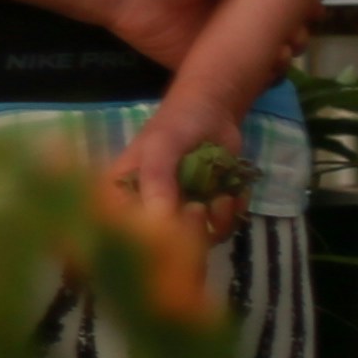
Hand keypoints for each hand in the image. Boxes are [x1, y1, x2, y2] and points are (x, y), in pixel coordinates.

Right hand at [103, 87, 255, 230]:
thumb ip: (157, 179)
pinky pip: (221, 229)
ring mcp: (179, 214)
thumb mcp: (161, 147)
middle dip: (189, 232)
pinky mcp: (208, 213)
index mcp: (123, 196)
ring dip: (217, 222)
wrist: (212, 110)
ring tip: (223, 198)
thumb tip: (158, 220)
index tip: (169, 232)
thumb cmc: (176, 123)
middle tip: (200, 209)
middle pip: (164, 247)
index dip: (147, 243)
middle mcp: (148, 211)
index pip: (125, 235)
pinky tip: (234, 194)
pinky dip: (233, 215)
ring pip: (197, 241)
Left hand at [105, 0, 297, 71]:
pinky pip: (243, 82)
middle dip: (297, 38)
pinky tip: (260, 75)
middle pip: (286, 35)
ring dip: (281, 61)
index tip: (314, 10)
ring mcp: (230, 47)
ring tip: (277, 54)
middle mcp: (245, 21)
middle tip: (293, 35)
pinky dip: (258, 82)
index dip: (308, 11)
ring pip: (269, 60)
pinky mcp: (213, 69)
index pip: (292, 5)